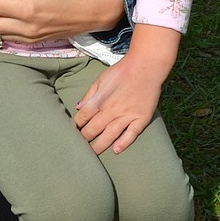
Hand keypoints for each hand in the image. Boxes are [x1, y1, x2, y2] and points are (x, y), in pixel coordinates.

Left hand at [72, 25, 180, 153]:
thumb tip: (78, 108)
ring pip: (110, 135)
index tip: (73, 131)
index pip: (83, 117)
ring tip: (92, 154)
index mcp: (100, 99)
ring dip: (99, 146)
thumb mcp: (101, 78)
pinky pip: (131, 134)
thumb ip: (90, 94)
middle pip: (94, 129)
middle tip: (80, 146)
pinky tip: (115, 150)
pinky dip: (123, 143)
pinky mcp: (141, 118)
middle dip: (85, 138)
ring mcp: (127, 115)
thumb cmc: (122, 71)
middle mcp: (112, 110)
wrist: (146, 66)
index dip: (77, 125)